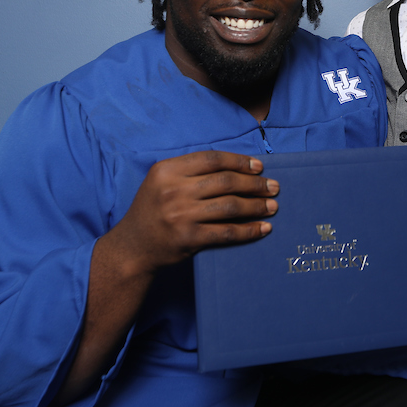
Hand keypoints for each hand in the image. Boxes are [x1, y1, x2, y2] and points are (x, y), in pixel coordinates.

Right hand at [107, 150, 278, 274]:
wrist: (133, 247)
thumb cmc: (153, 210)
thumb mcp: (161, 182)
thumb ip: (190, 171)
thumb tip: (236, 168)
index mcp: (167, 170)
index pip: (212, 159)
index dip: (239, 162)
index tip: (258, 167)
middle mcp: (173, 190)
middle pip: (225, 182)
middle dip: (255, 184)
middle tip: (273, 187)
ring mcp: (181, 215)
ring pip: (230, 206)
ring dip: (257, 206)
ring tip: (272, 206)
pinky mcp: (188, 239)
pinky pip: (227, 232)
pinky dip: (249, 230)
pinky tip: (263, 228)